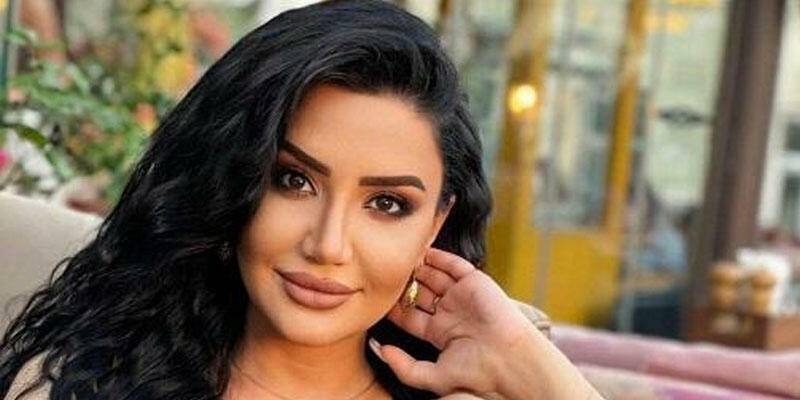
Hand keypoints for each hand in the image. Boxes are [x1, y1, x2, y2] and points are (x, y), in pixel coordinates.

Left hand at [370, 248, 534, 397]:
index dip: (395, 308)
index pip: (410, 316)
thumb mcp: (432, 376)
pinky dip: (439, 257)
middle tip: (385, 274)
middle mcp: (450, 313)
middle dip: (404, 285)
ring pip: (435, 276)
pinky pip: (454, 265)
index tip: (377, 299)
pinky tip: (423, 252)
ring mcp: (462, 297)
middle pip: (420, 293)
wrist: (508, 359)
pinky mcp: (475, 283)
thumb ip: (403, 366)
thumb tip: (379, 350)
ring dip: (419, 268)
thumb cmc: (475, 372)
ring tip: (400, 258)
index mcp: (440, 333)